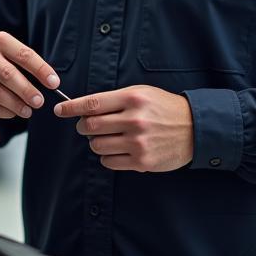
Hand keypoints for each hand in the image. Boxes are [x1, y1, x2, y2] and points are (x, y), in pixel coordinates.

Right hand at [0, 31, 60, 119]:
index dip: (41, 70)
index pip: (24, 55)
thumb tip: (52, 84)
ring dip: (16, 105)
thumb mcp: (12, 55)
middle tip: (40, 102)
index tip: (54, 83)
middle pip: (9, 75)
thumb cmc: (0, 63)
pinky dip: (4, 112)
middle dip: (27, 90)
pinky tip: (12, 113)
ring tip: (28, 111)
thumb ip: (30, 66)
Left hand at [55, 85, 193, 171]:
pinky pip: (109, 162)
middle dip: (82, 127)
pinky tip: (117, 150)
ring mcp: (138, 143)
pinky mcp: (142, 162)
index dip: (71, 108)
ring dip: (95, 142)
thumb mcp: (141, 93)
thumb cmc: (163, 108)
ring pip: (97, 145)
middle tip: (86, 127)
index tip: (59, 110)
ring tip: (106, 138)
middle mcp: (134, 120)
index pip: (92, 104)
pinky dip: (107, 156)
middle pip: (90, 126)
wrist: (195, 128)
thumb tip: (83, 107)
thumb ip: (114, 99)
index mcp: (132, 99)